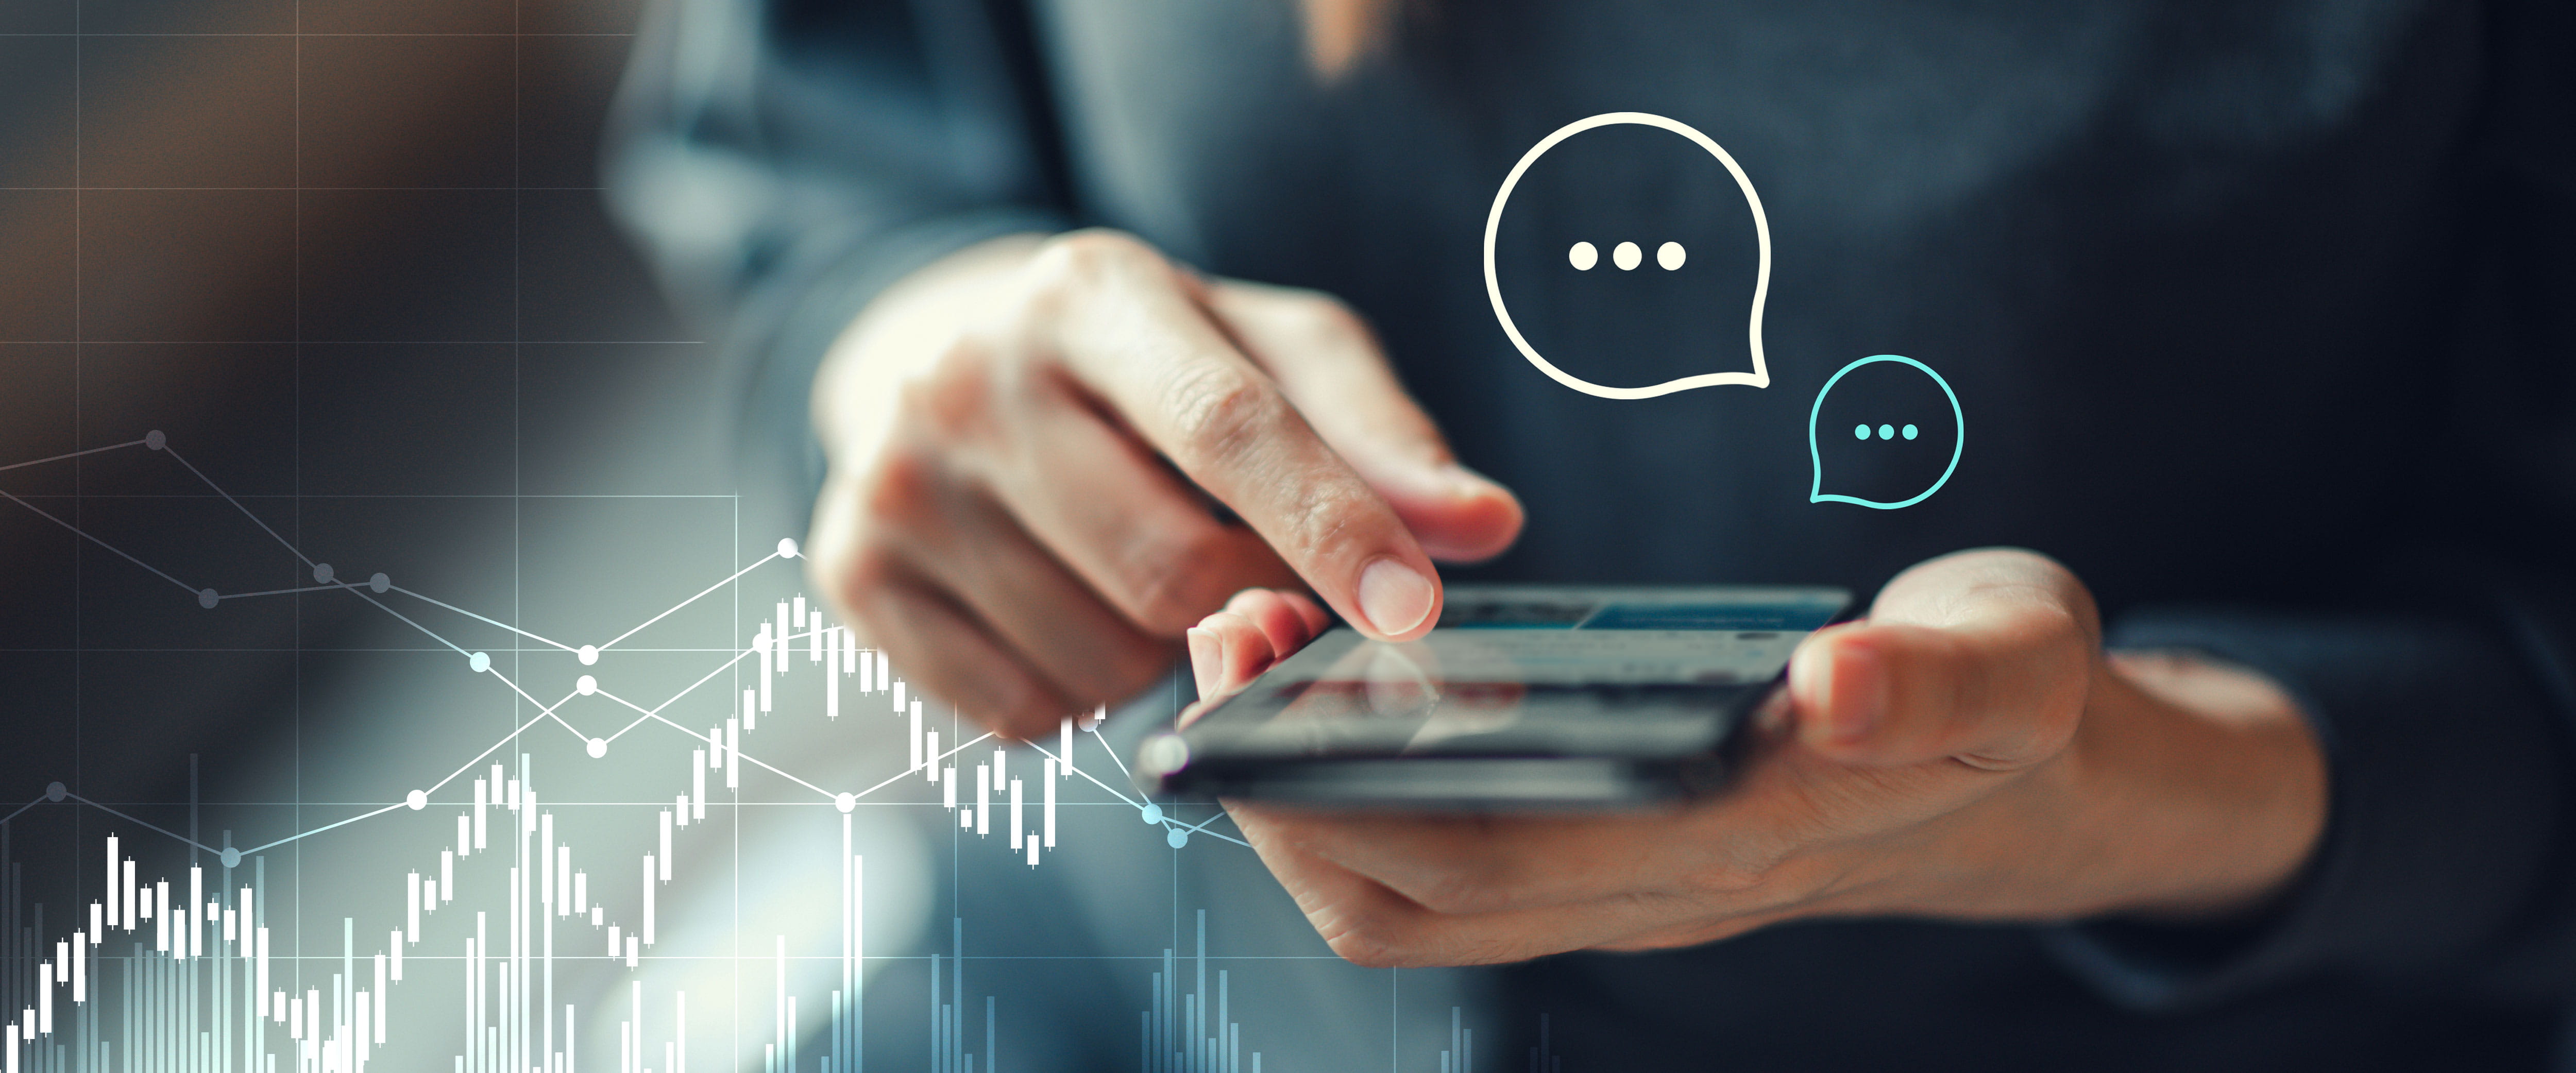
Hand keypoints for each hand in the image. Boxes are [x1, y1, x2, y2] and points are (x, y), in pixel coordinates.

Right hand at [806, 230, 1522, 737]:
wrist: (952, 363)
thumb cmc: (1154, 367)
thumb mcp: (1273, 355)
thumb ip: (1382, 438)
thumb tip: (1484, 525)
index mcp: (1092, 292)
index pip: (1230, 425)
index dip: (1333, 527)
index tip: (1416, 610)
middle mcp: (971, 374)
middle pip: (1170, 570)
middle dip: (1241, 599)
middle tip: (1237, 560)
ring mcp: (898, 479)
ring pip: (1100, 659)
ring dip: (1156, 653)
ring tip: (1132, 568)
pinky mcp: (855, 573)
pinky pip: (1021, 714)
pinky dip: (1074, 690)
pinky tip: (1062, 607)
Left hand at [1186, 550, 2327, 966]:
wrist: (2020, 778)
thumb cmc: (2001, 698)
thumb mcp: (2016, 660)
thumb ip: (1942, 679)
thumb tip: (1840, 686)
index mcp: (1733, 839)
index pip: (1495, 856)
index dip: (1352, 786)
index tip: (1267, 660)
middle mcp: (1652, 890)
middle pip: (1409, 894)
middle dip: (1280, 784)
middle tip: (1224, 628)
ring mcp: (1619, 890)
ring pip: (1407, 901)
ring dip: (1300, 796)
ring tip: (1255, 647)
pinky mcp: (1604, 860)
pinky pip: (1437, 868)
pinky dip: (1355, 796)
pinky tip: (1333, 689)